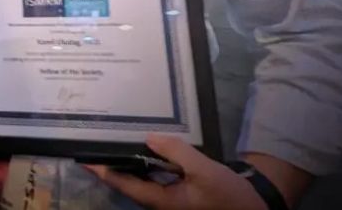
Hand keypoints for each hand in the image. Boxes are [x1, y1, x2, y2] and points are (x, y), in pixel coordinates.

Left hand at [88, 134, 266, 209]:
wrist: (256, 208)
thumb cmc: (229, 195)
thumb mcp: (204, 171)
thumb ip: (176, 153)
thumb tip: (150, 138)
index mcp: (161, 202)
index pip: (125, 185)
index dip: (104, 172)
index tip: (85, 160)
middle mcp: (161, 204)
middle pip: (130, 184)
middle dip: (113, 166)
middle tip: (97, 145)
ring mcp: (170, 202)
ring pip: (143, 182)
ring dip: (130, 165)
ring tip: (116, 143)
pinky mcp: (179, 197)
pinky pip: (156, 181)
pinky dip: (148, 166)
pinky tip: (147, 151)